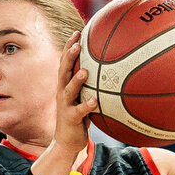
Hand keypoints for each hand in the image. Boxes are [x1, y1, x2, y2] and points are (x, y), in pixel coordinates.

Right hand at [53, 34, 93, 155]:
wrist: (66, 142)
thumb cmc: (79, 118)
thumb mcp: (83, 98)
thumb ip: (92, 85)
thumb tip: (112, 71)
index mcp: (65, 85)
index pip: (65, 62)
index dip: (69, 47)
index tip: (77, 32)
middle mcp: (62, 93)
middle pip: (63, 71)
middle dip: (69, 57)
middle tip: (77, 44)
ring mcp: (65, 106)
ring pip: (68, 90)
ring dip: (76, 80)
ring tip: (85, 71)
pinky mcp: (70, 119)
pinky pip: (79, 111)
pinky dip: (86, 106)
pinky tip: (95, 101)